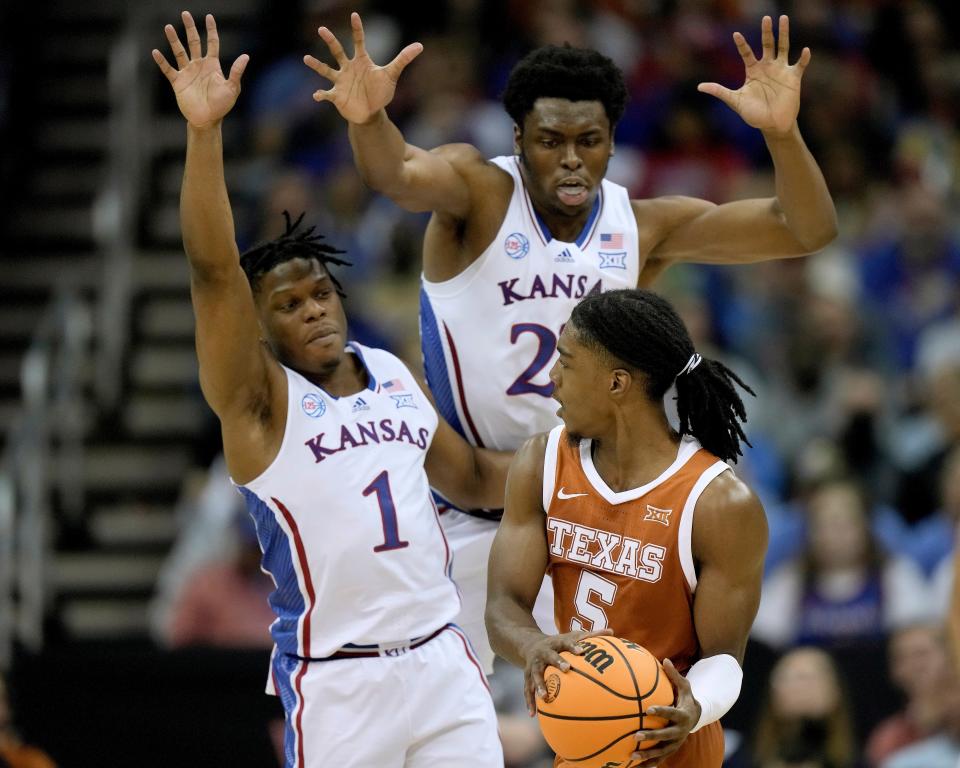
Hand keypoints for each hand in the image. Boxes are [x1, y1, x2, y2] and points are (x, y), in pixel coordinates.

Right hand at [152, 12, 248, 128]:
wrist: (207, 120)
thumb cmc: (222, 106)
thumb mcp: (232, 88)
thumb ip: (236, 71)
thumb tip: (246, 56)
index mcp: (212, 65)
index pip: (212, 43)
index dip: (211, 30)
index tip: (209, 17)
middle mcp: (199, 65)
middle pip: (194, 42)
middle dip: (190, 28)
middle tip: (185, 14)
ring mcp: (187, 73)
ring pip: (179, 52)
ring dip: (174, 40)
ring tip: (168, 27)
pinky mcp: (178, 82)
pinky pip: (168, 69)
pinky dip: (162, 61)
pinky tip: (155, 52)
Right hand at [304, 12, 422, 123]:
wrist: (371, 112)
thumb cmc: (380, 92)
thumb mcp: (391, 75)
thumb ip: (403, 59)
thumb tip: (420, 46)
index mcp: (361, 61)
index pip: (359, 41)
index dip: (357, 29)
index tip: (355, 15)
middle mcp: (348, 68)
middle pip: (338, 51)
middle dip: (330, 40)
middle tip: (322, 29)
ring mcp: (341, 81)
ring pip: (326, 70)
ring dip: (317, 65)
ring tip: (306, 58)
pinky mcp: (337, 96)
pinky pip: (327, 94)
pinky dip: (321, 94)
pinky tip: (316, 95)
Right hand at [521, 628, 613, 715]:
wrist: (530, 644)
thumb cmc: (559, 644)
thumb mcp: (572, 636)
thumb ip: (591, 635)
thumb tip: (612, 631)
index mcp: (556, 643)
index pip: (566, 643)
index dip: (573, 646)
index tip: (582, 651)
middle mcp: (543, 653)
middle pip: (550, 656)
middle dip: (557, 662)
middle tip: (566, 669)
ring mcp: (533, 665)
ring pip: (535, 675)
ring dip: (539, 685)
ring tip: (544, 697)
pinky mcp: (527, 676)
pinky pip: (527, 690)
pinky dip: (529, 702)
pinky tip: (532, 715)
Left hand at [630, 659, 698, 765]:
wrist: (697, 716)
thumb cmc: (686, 697)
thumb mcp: (685, 686)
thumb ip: (674, 675)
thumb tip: (665, 659)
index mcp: (683, 715)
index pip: (671, 713)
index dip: (661, 712)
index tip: (648, 710)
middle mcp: (680, 731)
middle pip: (665, 736)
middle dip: (651, 737)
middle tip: (635, 736)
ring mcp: (676, 742)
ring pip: (662, 751)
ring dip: (648, 755)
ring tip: (632, 756)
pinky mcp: (672, 749)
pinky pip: (660, 758)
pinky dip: (649, 763)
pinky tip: (635, 766)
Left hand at [698, 15, 808, 136]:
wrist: (772, 125)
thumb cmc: (754, 114)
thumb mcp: (735, 101)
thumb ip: (719, 91)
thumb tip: (699, 87)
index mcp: (753, 71)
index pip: (746, 53)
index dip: (741, 44)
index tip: (735, 35)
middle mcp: (767, 67)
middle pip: (767, 44)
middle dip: (766, 31)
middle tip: (766, 18)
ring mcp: (781, 70)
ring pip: (783, 47)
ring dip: (784, 33)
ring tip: (784, 18)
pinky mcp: (793, 78)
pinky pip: (799, 65)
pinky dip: (803, 58)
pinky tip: (804, 50)